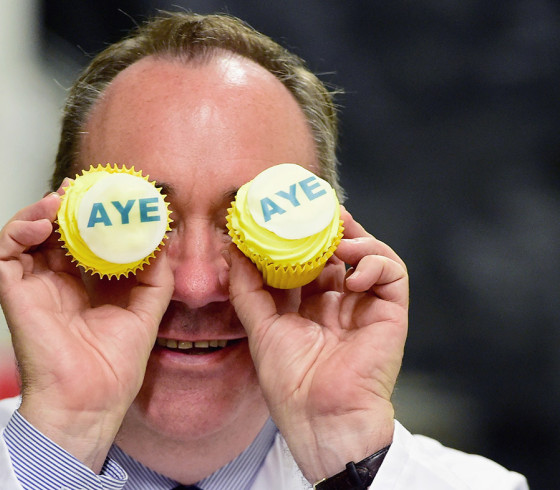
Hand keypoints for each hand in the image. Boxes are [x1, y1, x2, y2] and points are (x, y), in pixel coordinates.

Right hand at [0, 182, 173, 471]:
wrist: (91, 403)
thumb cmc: (115, 367)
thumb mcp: (146, 313)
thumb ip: (155, 277)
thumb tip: (164, 240)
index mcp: (82, 287)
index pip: (81, 239)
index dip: (91, 214)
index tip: (109, 192)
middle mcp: (54, 283)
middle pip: (53, 231)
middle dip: (67, 205)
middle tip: (86, 185)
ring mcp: (32, 288)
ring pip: (24, 236)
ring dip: (40, 211)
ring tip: (64, 197)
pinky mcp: (14, 296)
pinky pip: (2, 255)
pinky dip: (17, 230)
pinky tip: (43, 220)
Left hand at [228, 207, 407, 482]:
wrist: (319, 416)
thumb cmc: (289, 381)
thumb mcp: (259, 326)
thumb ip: (246, 288)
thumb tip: (233, 250)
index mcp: (310, 304)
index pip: (308, 257)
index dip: (300, 234)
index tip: (285, 212)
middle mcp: (339, 300)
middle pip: (340, 250)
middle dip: (329, 227)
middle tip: (315, 208)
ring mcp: (365, 305)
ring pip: (369, 254)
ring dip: (355, 239)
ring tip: (336, 237)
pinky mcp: (390, 313)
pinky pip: (392, 273)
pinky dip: (376, 263)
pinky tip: (354, 273)